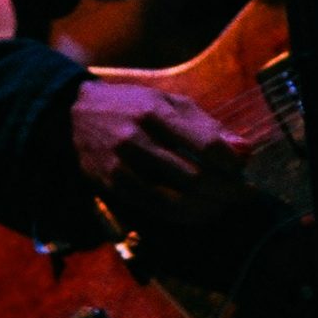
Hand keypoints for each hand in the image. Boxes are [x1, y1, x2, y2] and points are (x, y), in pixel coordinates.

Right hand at [67, 78, 250, 223]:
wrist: (73, 115)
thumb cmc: (130, 106)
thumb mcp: (168, 102)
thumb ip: (207, 126)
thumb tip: (245, 150)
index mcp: (154, 110)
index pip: (204, 145)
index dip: (230, 163)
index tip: (242, 168)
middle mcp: (136, 138)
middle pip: (194, 177)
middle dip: (226, 191)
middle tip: (243, 194)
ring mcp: (121, 166)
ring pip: (176, 199)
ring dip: (208, 208)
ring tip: (224, 205)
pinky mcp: (112, 186)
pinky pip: (156, 209)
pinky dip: (184, 215)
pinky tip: (199, 212)